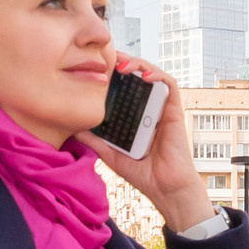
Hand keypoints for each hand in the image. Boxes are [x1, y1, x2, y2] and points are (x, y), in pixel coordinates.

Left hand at [78, 53, 213, 233]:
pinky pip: (169, 86)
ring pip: (153, 75)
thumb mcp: (111, 155)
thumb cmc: (144, 175)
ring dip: (138, 65)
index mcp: (135, 116)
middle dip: (123, 63)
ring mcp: (162, 109)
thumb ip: (95, 141)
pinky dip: (158, 76)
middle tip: (107, 58)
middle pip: (137, 77)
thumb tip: (73, 128)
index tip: (97, 67)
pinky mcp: (174, 112)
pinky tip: (144, 76)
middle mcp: (149, 109)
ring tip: (122, 64)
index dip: (113, 75)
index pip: (124, 88)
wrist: (166, 190)